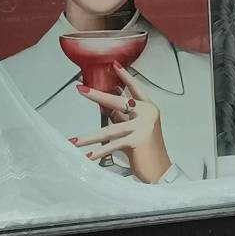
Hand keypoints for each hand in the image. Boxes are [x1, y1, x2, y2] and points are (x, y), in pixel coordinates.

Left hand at [70, 64, 171, 183]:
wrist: (160, 170)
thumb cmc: (147, 150)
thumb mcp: (136, 129)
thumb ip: (124, 119)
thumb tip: (108, 110)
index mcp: (148, 108)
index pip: (135, 88)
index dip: (125, 76)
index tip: (114, 65)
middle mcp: (147, 113)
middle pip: (118, 102)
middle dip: (97, 96)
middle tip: (80, 89)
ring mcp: (143, 126)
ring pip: (110, 129)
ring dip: (89, 137)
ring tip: (74, 141)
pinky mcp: (137, 140)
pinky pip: (113, 145)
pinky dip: (99, 152)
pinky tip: (88, 156)